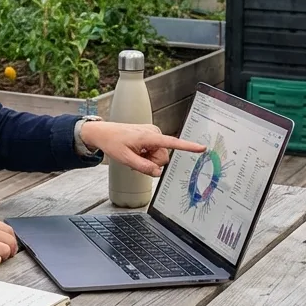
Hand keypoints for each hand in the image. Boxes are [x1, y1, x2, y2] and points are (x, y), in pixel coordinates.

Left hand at [81, 121, 205, 176]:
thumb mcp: (125, 159)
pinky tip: (136, 152)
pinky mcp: (151, 136)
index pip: (172, 143)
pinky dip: (147, 155)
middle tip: (136, 158)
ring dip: (148, 159)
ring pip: (159, 156)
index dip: (188, 146)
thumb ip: (143, 167)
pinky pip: (155, 151)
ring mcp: (153, 134)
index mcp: (149, 137)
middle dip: (152, 162)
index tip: (202, 148)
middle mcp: (154, 133)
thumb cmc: (113, 142)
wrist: (103, 132)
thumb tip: (158, 172)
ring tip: (135, 154)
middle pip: (163, 157)